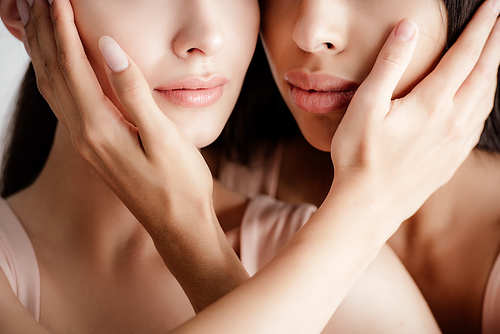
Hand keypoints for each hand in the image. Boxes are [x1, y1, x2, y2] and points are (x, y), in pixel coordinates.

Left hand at [23, 0, 247, 311]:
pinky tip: (55, 65)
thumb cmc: (179, 184)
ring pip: (52, 88)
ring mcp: (85, 143)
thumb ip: (134, 93)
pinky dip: (53, 76)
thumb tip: (110, 48)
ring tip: (34, 20)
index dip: (62, 27)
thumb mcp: (164, 138)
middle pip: (53, 73)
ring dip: (42, 52)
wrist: (178, 225)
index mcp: (99, 128)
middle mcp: (83, 135)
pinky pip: (62, 104)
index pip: (72, 66)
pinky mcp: (94, 147)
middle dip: (43, 32)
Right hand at [331, 2, 499, 229]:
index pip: (465, 55)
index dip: (481, 27)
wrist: (369, 205)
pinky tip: (483, 98)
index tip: (492, 6)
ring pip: (487, 97)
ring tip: (496, 53)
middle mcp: (453, 120)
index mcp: (432, 103)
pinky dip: (487, 99)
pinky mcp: (453, 158)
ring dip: (495, 70)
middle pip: (485, 73)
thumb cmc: (359, 156)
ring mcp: (456, 142)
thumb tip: (408, 28)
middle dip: (496, 42)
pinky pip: (480, 121)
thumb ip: (389, 65)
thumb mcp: (365, 106)